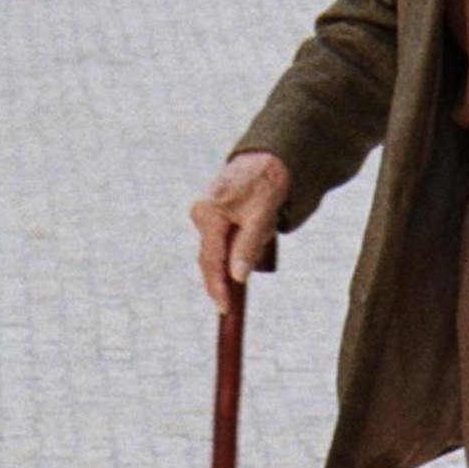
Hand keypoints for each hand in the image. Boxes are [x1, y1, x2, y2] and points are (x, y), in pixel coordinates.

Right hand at [191, 150, 288, 312]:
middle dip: (231, 271)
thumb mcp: (261, 217)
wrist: (267, 159)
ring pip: (221, 249)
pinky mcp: (212, 215)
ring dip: (243, 250)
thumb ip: (248, 247)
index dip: (218, 287)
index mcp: (208, 213)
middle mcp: (201, 213)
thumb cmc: (265, 185)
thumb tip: (237, 277)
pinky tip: (259, 225)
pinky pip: (225, 239)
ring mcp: (204, 214)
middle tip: (239, 295)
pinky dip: (240, 243)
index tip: (224, 308)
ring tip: (265, 225)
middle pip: (211, 258)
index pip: (211, 259)